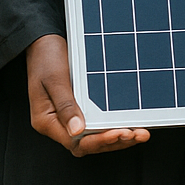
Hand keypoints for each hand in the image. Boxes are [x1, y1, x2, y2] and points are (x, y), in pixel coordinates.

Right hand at [26, 34, 149, 155]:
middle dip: (114, 141)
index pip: (75, 141)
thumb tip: (77, 131)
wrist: (43, 41)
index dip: (99, 140)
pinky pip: (97, 124)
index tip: (120, 133)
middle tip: (138, 134)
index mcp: (46, 120)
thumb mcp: (54, 79)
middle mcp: (57, 123)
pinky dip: (113, 126)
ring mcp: (69, 117)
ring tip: (141, 133)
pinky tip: (131, 124)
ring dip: (118, 138)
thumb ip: (65, 104)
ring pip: (94, 137)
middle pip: (88, 144)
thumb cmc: (45, 57)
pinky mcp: (79, 109)